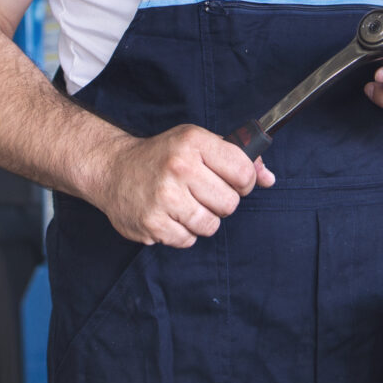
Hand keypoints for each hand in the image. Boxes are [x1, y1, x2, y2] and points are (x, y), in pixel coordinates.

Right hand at [88, 125, 274, 247]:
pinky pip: (188, 240)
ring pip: (211, 225)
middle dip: (221, 203)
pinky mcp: (152, 224)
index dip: (244, 182)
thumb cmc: (162, 156)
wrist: (112, 169)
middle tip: (202, 193)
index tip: (232, 181)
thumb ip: (237, 158)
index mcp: (193, 142)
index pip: (243, 171)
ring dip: (202, 220)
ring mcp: (164, 197)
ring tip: (184, 205)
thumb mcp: (198, 144)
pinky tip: (168, 215)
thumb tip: (269, 178)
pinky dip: (182, 232)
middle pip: (230, 203)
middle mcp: (179, 168)